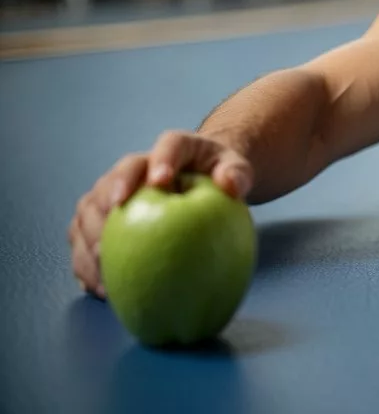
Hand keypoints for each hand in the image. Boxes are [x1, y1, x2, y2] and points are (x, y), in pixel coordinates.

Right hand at [67, 130, 252, 298]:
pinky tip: (99, 289)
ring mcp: (113, 191)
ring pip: (89, 211)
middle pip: (112, 180)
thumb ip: (236, 174)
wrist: (200, 180)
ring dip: (88, 242)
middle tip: (111, 239)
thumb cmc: (219, 175)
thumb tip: (232, 185)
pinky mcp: (101, 218)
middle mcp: (136, 167)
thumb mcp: (235, 169)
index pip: (167, 147)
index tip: (160, 181)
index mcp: (174, 148)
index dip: (160, 161)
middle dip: (107, 207)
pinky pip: (84, 240)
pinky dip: (87, 264)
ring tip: (102, 272)